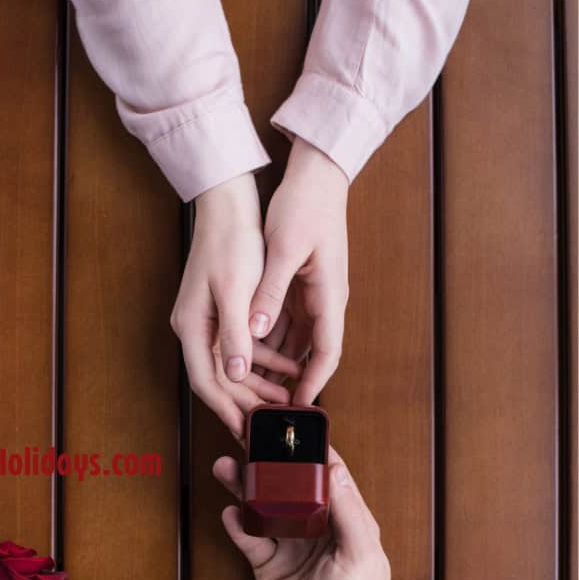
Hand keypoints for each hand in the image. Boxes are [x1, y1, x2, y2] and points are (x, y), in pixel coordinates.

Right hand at [170, 173, 300, 436]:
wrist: (228, 203)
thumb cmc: (231, 242)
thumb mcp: (235, 291)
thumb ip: (234, 335)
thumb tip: (234, 375)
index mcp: (192, 326)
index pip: (206, 382)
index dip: (227, 409)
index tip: (247, 431)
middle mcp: (194, 328)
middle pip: (218, 379)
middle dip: (247, 401)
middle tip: (274, 420)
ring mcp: (206, 321)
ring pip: (231, 366)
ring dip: (259, 382)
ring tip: (287, 398)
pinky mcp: (221, 311)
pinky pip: (240, 346)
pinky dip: (264, 358)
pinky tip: (289, 365)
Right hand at [213, 449, 390, 579]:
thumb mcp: (359, 557)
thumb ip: (348, 512)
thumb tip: (335, 468)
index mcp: (349, 523)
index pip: (330, 476)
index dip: (311, 450)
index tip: (290, 425)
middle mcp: (319, 530)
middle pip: (291, 486)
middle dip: (270, 462)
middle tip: (246, 438)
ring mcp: (292, 548)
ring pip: (266, 506)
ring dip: (246, 486)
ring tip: (225, 466)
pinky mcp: (269, 568)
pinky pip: (249, 537)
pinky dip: (238, 522)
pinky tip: (229, 511)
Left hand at [249, 138, 348, 404]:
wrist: (318, 173)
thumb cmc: (306, 205)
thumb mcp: (283, 248)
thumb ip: (269, 292)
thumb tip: (256, 331)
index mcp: (329, 295)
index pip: (328, 352)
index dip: (314, 382)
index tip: (298, 407)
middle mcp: (326, 300)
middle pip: (311, 353)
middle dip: (292, 381)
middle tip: (267, 404)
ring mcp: (315, 293)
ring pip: (296, 340)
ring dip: (278, 363)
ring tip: (253, 385)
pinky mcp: (302, 285)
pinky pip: (288, 321)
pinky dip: (271, 338)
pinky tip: (249, 351)